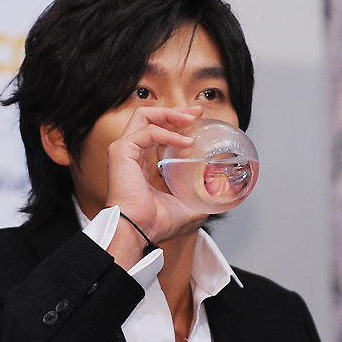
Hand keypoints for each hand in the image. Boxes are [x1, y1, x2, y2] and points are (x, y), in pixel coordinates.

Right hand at [106, 105, 206, 245]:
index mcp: (139, 162)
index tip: (196, 119)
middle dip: (175, 111)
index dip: (175, 121)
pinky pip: (148, 131)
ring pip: (144, 115)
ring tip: (191, 120)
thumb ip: (198, 196)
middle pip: (149, 117)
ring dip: (171, 114)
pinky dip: (168, 133)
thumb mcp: (184, 205)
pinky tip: (185, 141)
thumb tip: (220, 194)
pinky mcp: (121, 151)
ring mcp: (123, 150)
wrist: (139, 229)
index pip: (154, 130)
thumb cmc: (155, 222)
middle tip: (197, 112)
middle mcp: (129, 152)